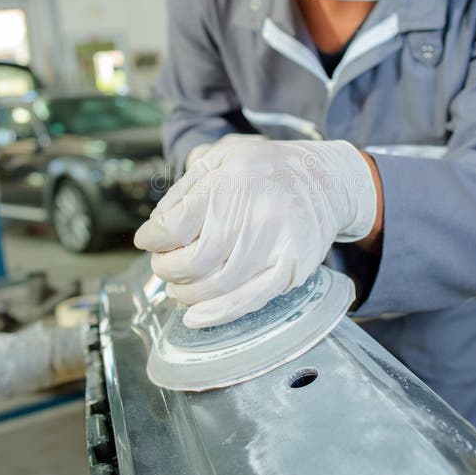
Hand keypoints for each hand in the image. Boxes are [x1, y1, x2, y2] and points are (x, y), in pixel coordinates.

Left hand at [135, 136, 376, 327]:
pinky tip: (196, 317)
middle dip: (167, 268)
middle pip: (191, 262)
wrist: (326, 181)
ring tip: (180, 285)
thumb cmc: (267, 168)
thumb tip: (157, 227)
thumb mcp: (221, 157)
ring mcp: (274, 247)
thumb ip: (186, 189)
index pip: (175, 225)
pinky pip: (248, 301)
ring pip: (214, 287)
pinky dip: (217, 314)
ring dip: (186, 292)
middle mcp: (253, 216)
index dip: (153, 238)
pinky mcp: (289, 270)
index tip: (149, 239)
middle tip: (164, 264)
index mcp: (231, 183)